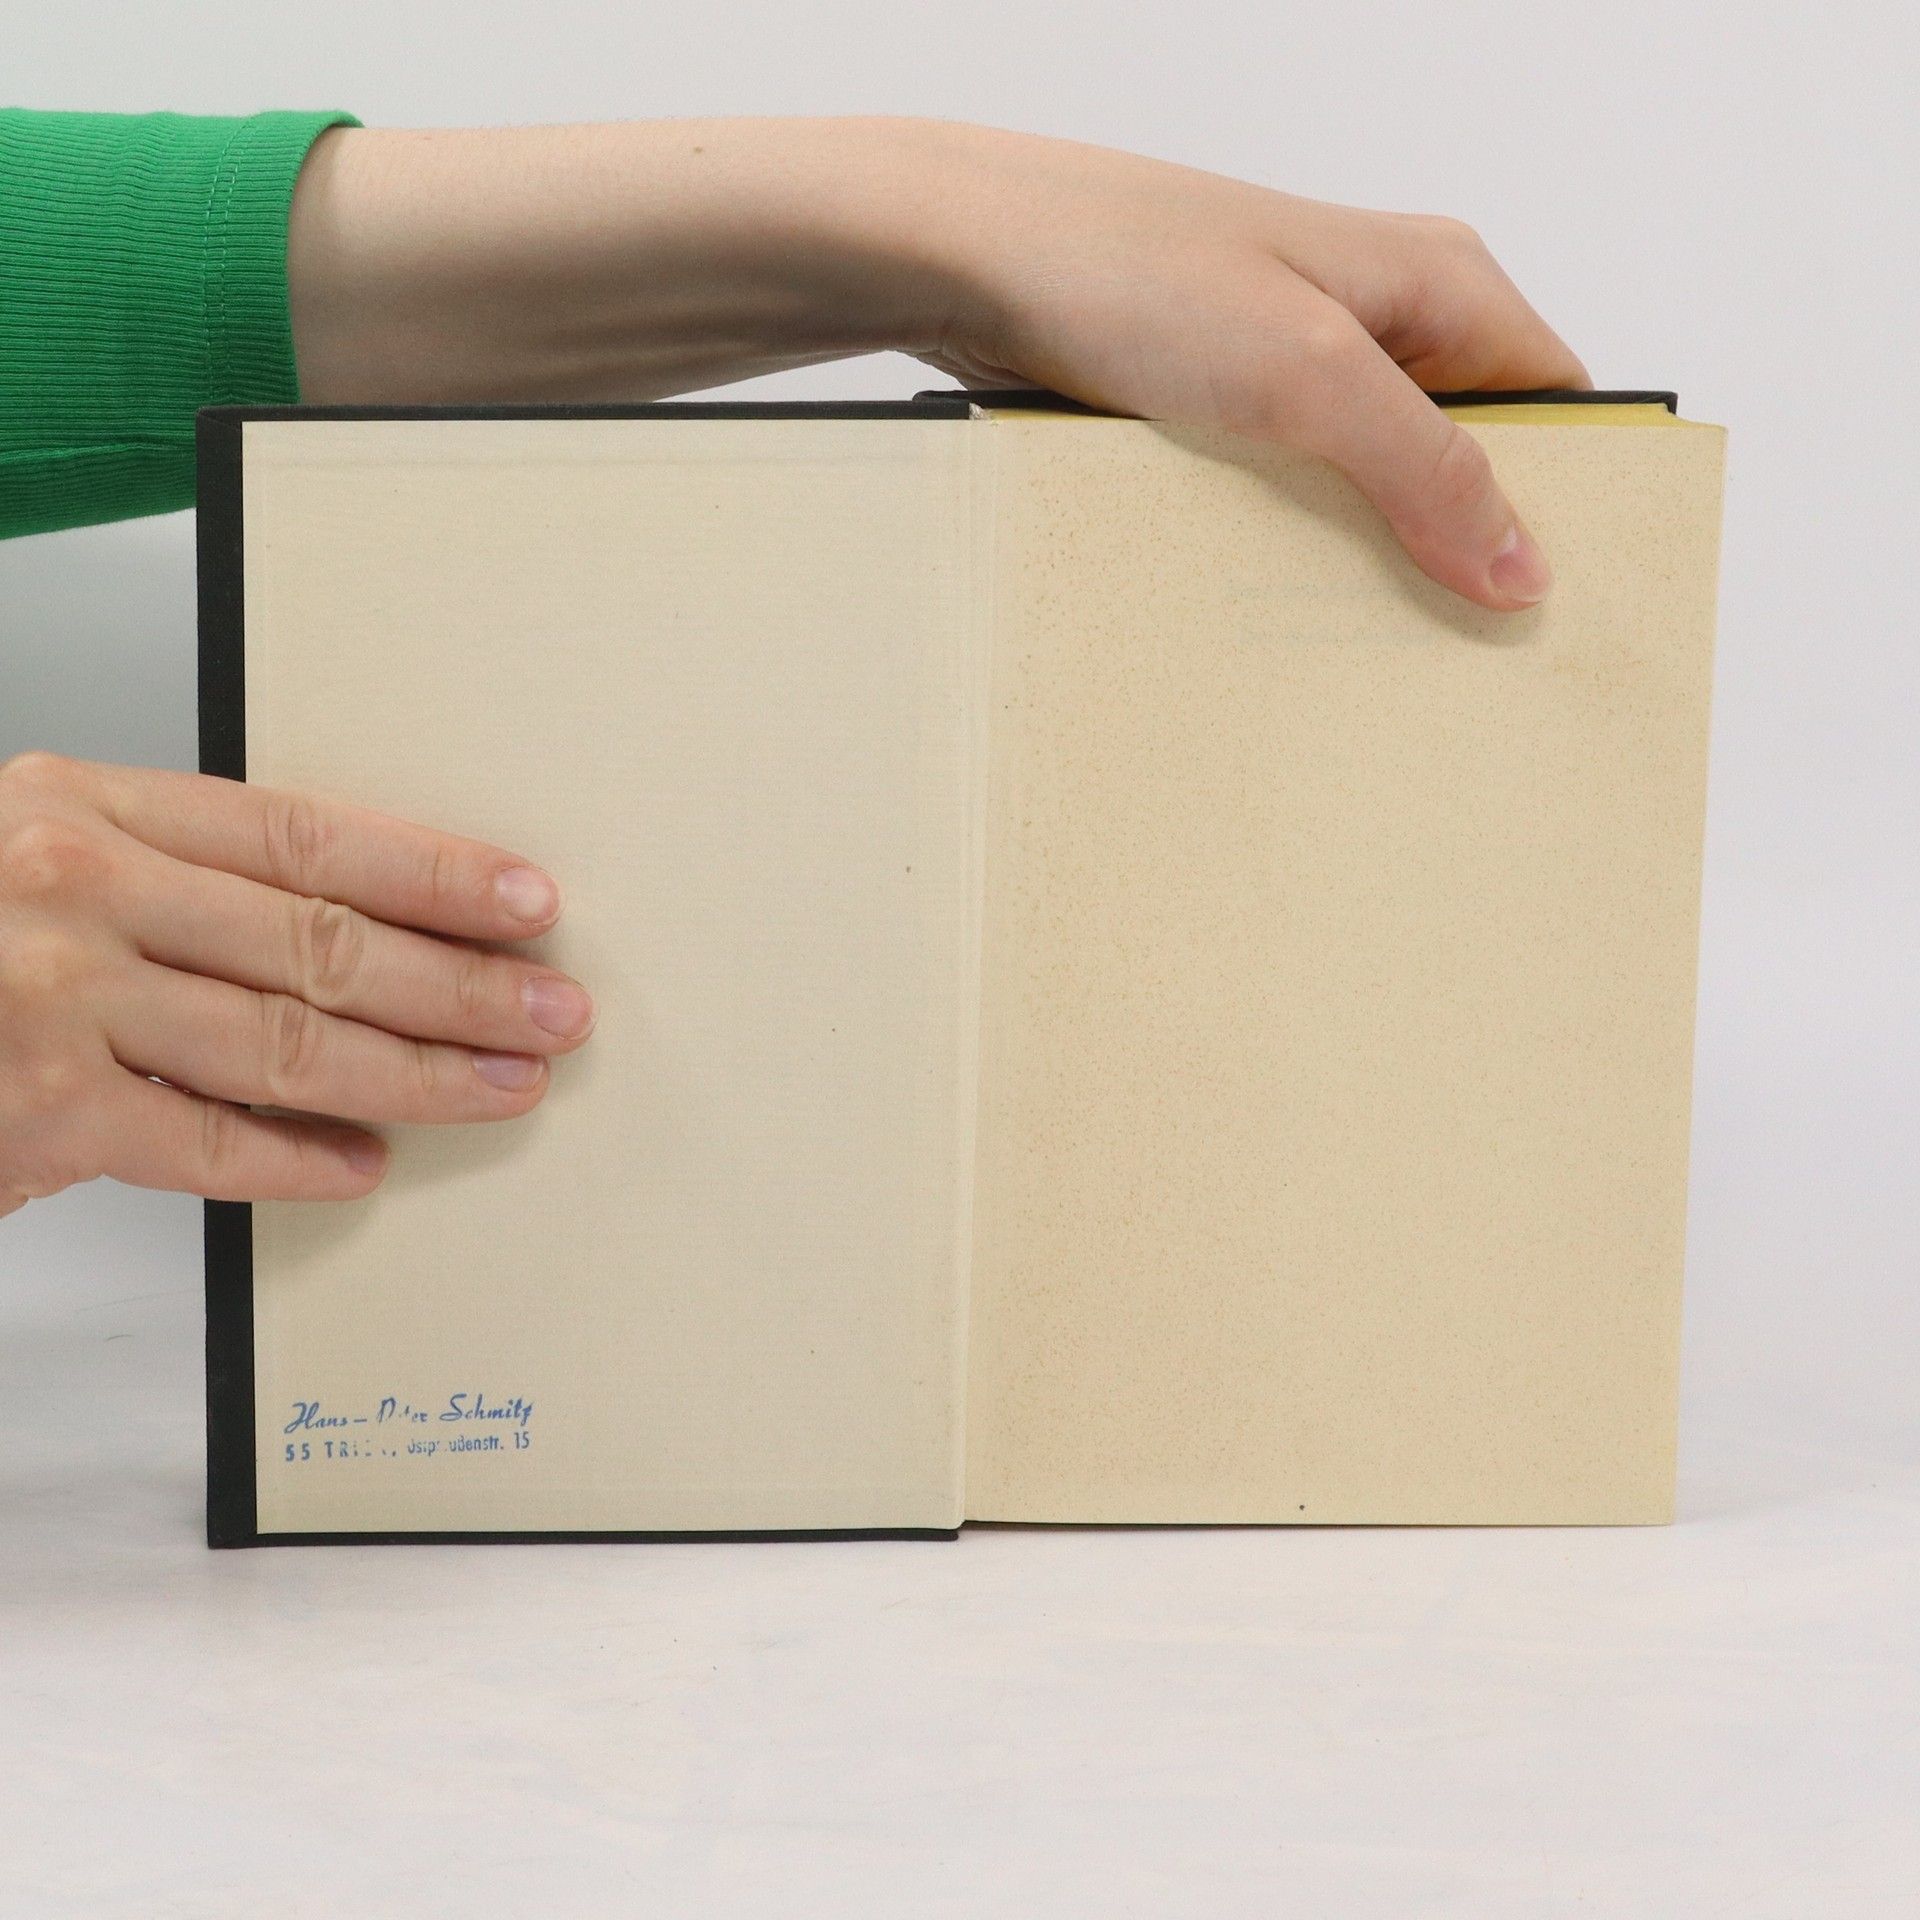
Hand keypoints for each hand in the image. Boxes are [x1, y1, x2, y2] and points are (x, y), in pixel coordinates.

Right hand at [0, 753, 593, 1216]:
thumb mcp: (42, 861)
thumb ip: (181, 884)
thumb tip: (356, 931)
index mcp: (90, 806)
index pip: (308, 836)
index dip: (433, 870)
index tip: (525, 900)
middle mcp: (75, 889)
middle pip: (322, 940)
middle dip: (460, 984)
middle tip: (552, 1011)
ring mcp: (53, 1002)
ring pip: (288, 1042)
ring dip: (416, 1073)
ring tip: (501, 1085)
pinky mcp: (39, 1114)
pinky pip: (209, 1144)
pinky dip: (298, 1160)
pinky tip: (361, 1165)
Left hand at [913, 123, 1589, 609]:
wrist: (966, 260)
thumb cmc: (1130, 271)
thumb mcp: (1307, 373)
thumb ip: (1424, 465)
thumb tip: (1521, 562)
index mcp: (1436, 282)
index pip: (1553, 405)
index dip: (1566, 503)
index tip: (1551, 606)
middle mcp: (1376, 319)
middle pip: (1461, 456)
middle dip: (1458, 548)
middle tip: (1453, 649)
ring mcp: (1291, 365)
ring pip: (1366, 485)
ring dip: (1363, 558)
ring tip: (1362, 643)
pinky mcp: (1219, 406)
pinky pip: (1284, 492)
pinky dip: (1286, 546)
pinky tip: (1273, 605)